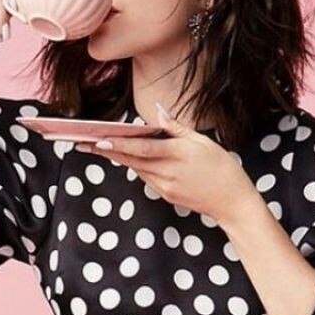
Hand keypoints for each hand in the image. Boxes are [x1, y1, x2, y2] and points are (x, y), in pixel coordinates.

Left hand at [73, 105, 260, 227]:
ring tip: (98, 146)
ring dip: (118, 158)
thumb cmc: (222, 168)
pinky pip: (146, 177)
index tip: (98, 141)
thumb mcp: (202, 141)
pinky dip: (136, 166)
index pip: (141, 150)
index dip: (118, 146)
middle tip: (83, 142)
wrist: (232, 202)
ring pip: (136, 169)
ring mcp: (165, 187)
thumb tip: (158, 112)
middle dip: (107, 151)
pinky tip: (126, 158)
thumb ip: (176, 128)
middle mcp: (166, 173)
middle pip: (131, 160)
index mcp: (176, 155)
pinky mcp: (166, 195)